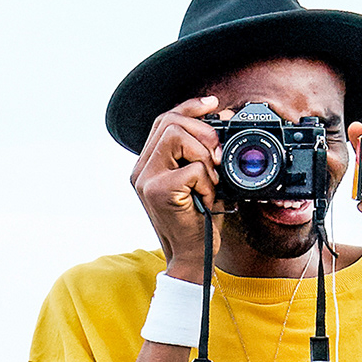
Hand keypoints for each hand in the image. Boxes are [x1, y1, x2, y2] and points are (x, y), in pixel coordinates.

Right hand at [130, 96, 225, 281]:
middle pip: (170, 122)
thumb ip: (199, 152)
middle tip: (218, 157)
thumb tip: (220, 118)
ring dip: (204, 158)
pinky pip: (194, 168)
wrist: (192, 256)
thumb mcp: (199, 180)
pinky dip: (209, 183)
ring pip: (178, 137)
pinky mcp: (158, 191)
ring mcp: (146, 180)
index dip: (190, 107)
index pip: (164, 120)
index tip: (213, 105)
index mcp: (148, 165)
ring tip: (210, 182)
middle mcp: (141, 170)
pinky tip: (206, 199)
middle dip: (203, 133)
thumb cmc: (198, 220)